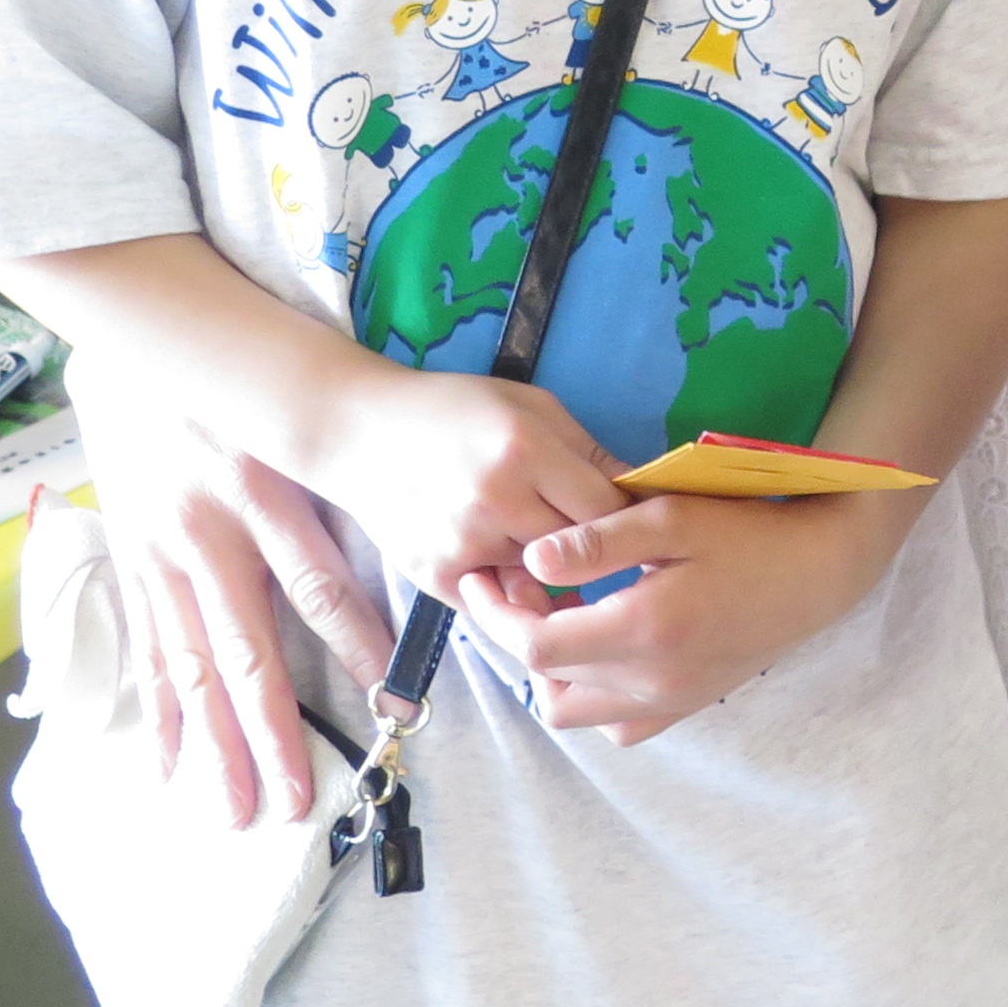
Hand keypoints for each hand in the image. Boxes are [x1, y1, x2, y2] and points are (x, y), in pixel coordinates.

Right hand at [74, 392, 389, 830]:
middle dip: (270, 735)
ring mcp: (159, 558)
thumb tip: (420, 548)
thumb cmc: (242, 394)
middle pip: (246, 650)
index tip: (392, 705)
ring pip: (191, 668)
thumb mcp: (296, 426)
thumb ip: (345, 486)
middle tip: (296, 803)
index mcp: (264, 494)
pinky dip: (154, 714)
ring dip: (213, 745)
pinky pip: (145, 653)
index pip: (318, 585)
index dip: (354, 646)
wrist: (139, 352)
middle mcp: (207, 534)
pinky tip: (166, 769)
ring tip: (232, 810)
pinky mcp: (129, 568)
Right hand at [294, 363, 630, 612]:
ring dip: (552, 573)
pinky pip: (500, 600)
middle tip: (600, 545)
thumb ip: (588, 452)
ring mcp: (463, 544)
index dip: (628, 521)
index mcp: (525, 451)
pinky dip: (511, 588)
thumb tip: (647, 494)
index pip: (607, 510)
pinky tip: (505, 560)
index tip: (637, 525)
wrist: (360, 433)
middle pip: (580, 552)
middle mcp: (495, 502)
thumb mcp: (530, 406)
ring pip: (542, 582)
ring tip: (543, 545)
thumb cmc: (454, 410)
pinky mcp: (436, 576)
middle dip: (595, 550)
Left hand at [451, 490, 908, 742]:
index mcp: (644, 630)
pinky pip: (615, 723)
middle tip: (520, 584)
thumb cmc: (746, 531)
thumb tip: (532, 561)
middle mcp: (652, 681)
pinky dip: (592, 693)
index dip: (494, 615)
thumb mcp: (672, 515)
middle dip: (517, 634)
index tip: (484, 578)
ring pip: (574, 711)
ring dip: (551, 668)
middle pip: (547, 680)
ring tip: (560, 614)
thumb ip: (599, 540)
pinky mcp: (685, 706)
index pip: (537, 646)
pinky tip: (601, 647)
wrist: (817, 571)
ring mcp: (670, 701)